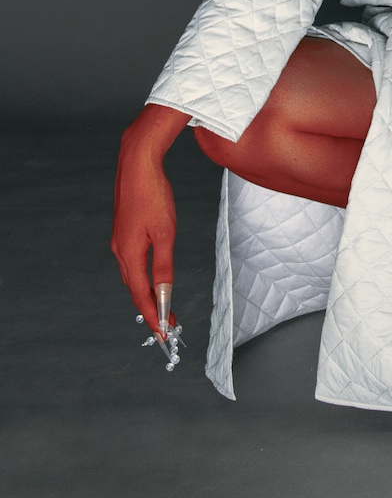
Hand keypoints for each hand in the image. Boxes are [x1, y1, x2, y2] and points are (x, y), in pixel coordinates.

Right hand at [111, 104, 188, 336]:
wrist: (137, 164)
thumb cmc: (153, 196)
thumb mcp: (165, 232)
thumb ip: (163, 265)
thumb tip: (164, 293)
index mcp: (129, 253)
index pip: (141, 295)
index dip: (153, 315)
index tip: (164, 333)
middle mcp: (119, 250)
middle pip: (135, 288)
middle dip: (150, 308)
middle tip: (167, 324)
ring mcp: (119, 241)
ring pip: (132, 275)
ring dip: (146, 293)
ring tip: (161, 307)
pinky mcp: (123, 231)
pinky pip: (132, 262)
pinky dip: (142, 276)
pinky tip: (151, 278)